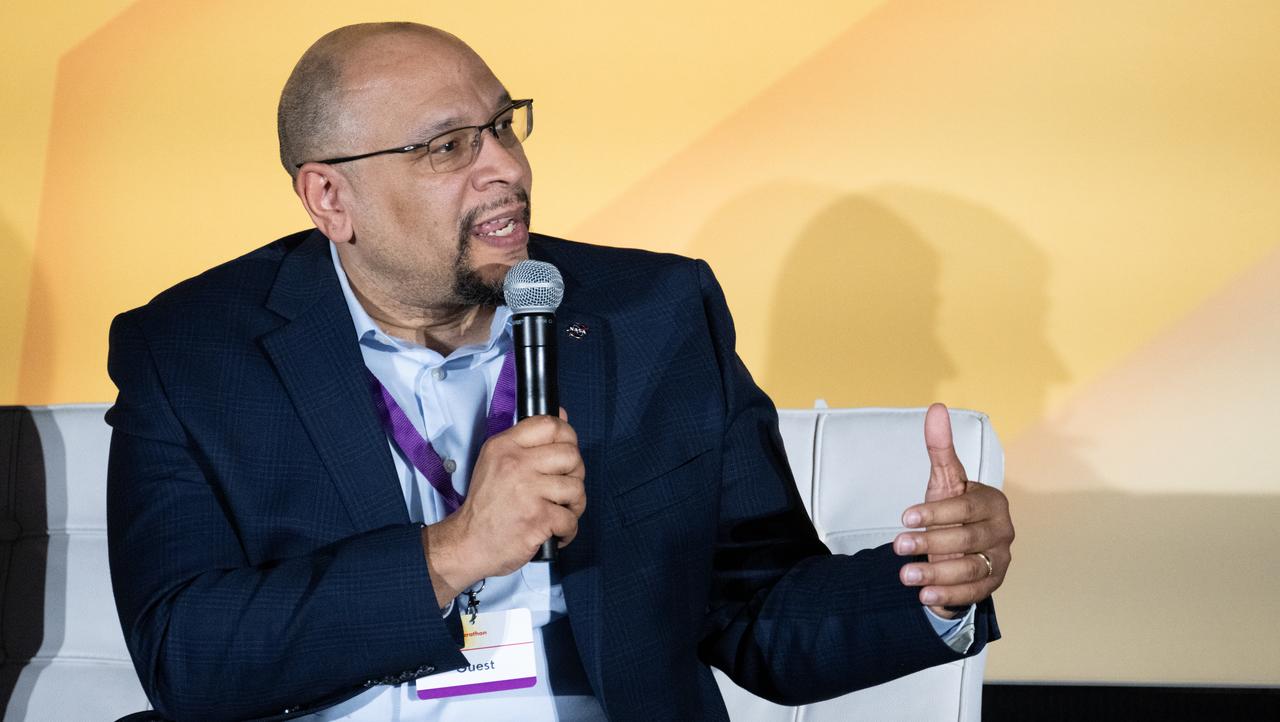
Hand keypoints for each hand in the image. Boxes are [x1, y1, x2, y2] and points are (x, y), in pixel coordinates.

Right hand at [423, 409, 585, 605]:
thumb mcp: (496, 462)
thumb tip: (561, 415)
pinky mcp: (537, 518)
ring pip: (576, 487)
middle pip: (570, 454)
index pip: (549, 424)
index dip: (568, 437)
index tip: (566, 454)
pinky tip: (554, 532)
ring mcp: (527, 491)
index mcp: (504, 446)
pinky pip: (571, 519)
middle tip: (563, 489)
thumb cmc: (485, 506)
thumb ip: (527, 441)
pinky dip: (568, 530)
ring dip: (575, 505)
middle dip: (575, 474)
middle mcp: (515, 464)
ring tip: (560, 512)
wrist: (467, 543)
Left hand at [894, 403, 1013, 616]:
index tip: (904, 516)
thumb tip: (935, 408)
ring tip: (905, 577)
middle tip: (897, 547)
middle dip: (930, 542)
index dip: (935, 512)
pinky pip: (974, 591)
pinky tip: (924, 597)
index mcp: (992, 501)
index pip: (965, 507)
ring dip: (937, 574)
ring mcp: (1000, 558)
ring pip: (971, 567)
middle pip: (968, 537)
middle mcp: (1002, 530)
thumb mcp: (943, 480)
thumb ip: (939, 448)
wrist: (959, 544)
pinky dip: (950, 595)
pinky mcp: (994, 582)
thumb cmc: (950, 509)